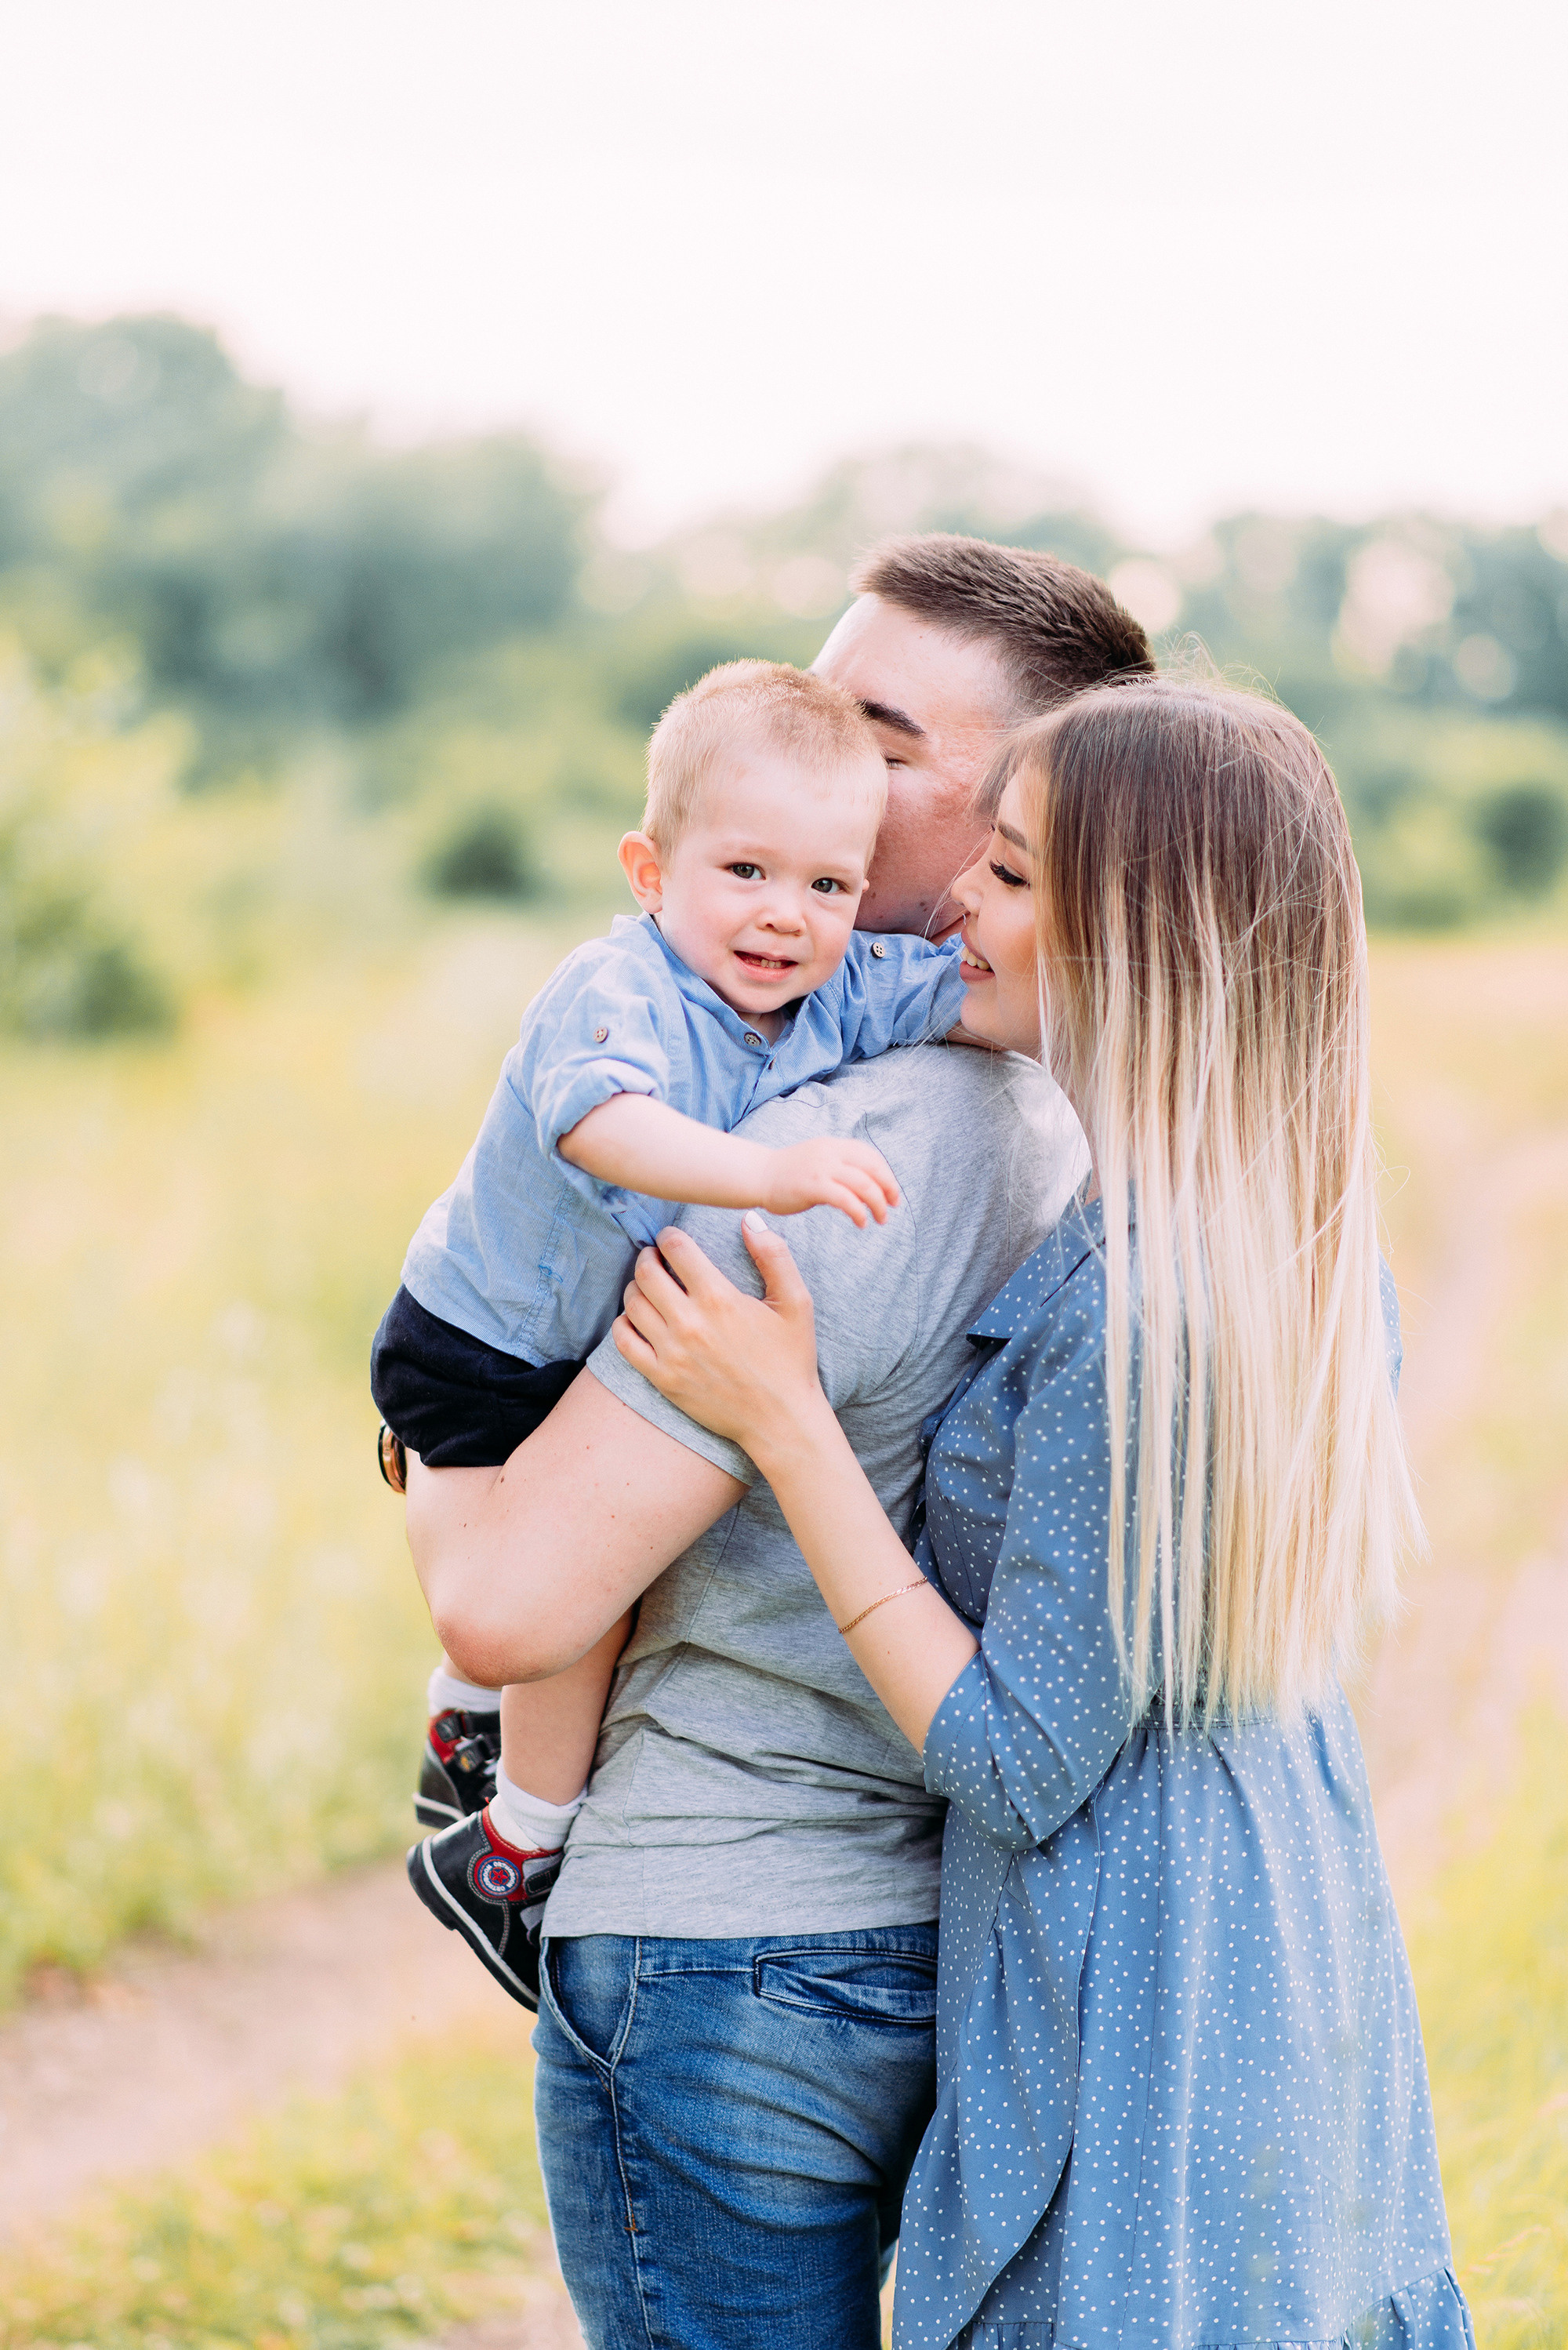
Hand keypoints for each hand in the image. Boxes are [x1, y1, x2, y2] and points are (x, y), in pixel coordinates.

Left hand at [612, 1215, 827, 1457]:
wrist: (780, 1419)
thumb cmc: (791, 1359)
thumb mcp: (797, 1303)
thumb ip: (774, 1255)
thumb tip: (749, 1218)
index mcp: (720, 1298)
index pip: (677, 1248)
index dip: (669, 1236)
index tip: (671, 1238)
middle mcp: (690, 1323)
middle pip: (646, 1272)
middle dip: (648, 1257)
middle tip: (655, 1258)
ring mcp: (672, 1352)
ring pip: (633, 1303)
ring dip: (636, 1287)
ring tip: (648, 1286)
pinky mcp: (662, 1378)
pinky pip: (625, 1341)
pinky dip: (624, 1323)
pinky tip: (637, 1318)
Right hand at [756, 1137, 898, 1226]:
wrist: (757, 1175)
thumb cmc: (787, 1174)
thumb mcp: (818, 1160)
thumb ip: (839, 1166)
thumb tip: (863, 1184)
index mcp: (834, 1146)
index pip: (870, 1155)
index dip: (886, 1174)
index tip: (892, 1192)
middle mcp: (831, 1153)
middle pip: (872, 1168)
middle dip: (888, 1188)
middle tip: (893, 1206)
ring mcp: (822, 1168)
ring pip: (863, 1184)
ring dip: (877, 1204)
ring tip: (880, 1219)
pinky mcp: (813, 1186)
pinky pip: (846, 1199)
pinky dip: (859, 1212)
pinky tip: (861, 1223)